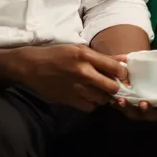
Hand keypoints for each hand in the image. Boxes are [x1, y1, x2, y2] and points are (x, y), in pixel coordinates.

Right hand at [10, 44, 124, 110]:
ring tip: (101, 90)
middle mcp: (83, 73)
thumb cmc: (57, 55)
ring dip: (105, 96)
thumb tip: (124, 60)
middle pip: (112, 87)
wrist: (32, 66)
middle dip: (116, 87)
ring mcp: (76, 88)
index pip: (116, 68)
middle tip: (114, 85)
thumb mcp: (79, 49)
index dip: (124, 73)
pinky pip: (90, 107)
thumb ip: (102, 57)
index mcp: (86, 56)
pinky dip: (93, 103)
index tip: (123, 74)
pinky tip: (90, 96)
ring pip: (103, 99)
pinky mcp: (69, 100)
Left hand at [112, 57, 156, 119]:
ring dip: (132, 109)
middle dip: (149, 110)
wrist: (135, 77)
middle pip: (154, 115)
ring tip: (127, 101)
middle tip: (145, 103)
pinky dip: (121, 105)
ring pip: (137, 114)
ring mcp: (140, 111)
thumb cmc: (153, 78)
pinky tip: (118, 100)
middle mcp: (153, 110)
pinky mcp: (128, 109)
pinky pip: (124, 110)